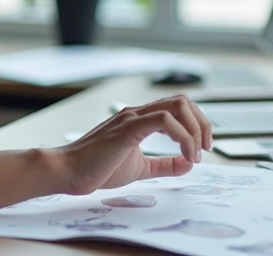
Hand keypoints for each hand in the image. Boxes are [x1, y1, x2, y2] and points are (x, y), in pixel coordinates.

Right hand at [56, 95, 211, 195]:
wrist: (68, 171)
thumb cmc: (95, 168)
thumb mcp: (139, 168)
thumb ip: (163, 165)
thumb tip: (188, 164)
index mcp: (138, 119)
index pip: (178, 106)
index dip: (197, 124)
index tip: (201, 149)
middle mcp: (136, 112)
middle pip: (183, 100)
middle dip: (203, 124)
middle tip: (205, 150)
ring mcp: (132, 118)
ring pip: (178, 106)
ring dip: (195, 130)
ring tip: (195, 154)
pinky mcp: (128, 128)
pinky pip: (165, 121)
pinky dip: (183, 137)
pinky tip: (184, 156)